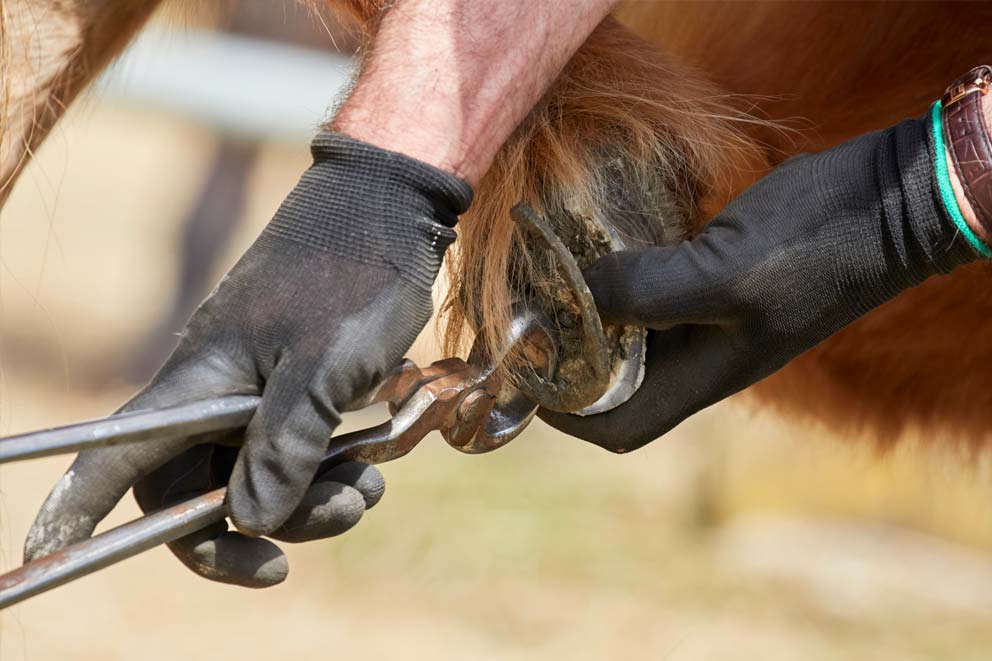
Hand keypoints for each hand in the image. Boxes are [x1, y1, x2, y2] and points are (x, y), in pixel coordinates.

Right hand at [25, 132, 471, 585]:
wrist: (390, 207)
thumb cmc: (353, 277)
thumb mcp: (323, 369)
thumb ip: (284, 447)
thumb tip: (249, 519)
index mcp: (199, 383)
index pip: (117, 458)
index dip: (75, 509)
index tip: (46, 555)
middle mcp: (217, 391)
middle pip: (203, 488)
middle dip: (257, 525)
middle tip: (324, 526)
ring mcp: (258, 389)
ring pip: (262, 475)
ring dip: (313, 501)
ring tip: (366, 487)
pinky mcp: (298, 386)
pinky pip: (298, 452)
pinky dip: (332, 472)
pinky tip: (374, 465)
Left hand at [541, 112, 983, 451]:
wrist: (891, 201)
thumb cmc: (814, 242)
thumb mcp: (724, 273)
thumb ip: (646, 292)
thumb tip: (570, 296)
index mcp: (705, 376)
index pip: (617, 426)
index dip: (563, 413)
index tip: (521, 372)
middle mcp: (702, 357)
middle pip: (614, 385)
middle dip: (563, 360)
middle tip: (521, 314)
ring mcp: (711, 319)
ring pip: (630, 339)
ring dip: (587, 317)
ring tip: (545, 279)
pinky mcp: (717, 279)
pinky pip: (653, 295)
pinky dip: (618, 281)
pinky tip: (595, 247)